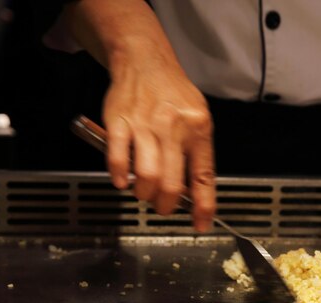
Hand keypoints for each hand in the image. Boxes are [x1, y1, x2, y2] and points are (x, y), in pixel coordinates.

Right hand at [103, 49, 215, 230]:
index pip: (204, 177)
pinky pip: (116, 158)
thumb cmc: (174, 94)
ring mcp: (145, 125)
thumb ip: (197, 153)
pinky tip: (122, 180)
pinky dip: (119, 176)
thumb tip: (194, 192)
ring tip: (144, 192)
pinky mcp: (118, 122)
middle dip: (167, 206)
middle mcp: (173, 128)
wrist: (145, 61)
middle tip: (164, 206)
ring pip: (146, 177)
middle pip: (172, 184)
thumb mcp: (198, 119)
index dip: (203, 206)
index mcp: (198, 129)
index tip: (201, 224)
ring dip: (144, 194)